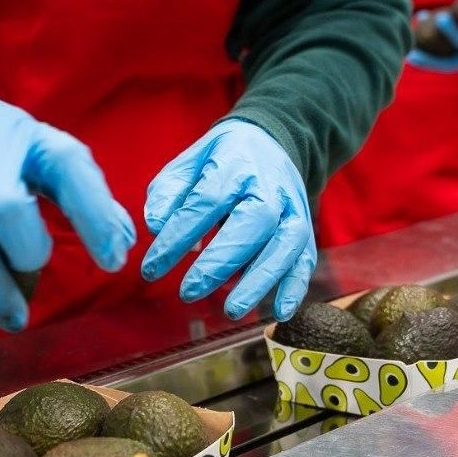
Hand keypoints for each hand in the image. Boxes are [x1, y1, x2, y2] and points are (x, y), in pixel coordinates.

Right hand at [0, 94, 134, 342]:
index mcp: (25, 136)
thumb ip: (80, 192)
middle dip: (27, 255)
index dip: (95, 215)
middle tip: (34, 278)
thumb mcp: (35, 150)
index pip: (68, 167)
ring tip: (13, 322)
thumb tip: (122, 243)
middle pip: (7, 208)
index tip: (111, 261)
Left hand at [141, 120, 315, 321]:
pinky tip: (279, 312)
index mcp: (234, 164)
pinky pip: (305, 259)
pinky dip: (295, 287)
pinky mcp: (305, 229)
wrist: (269, 144)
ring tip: (232, 310)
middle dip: (220, 261)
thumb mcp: (185, 165)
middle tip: (188, 292)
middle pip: (253, 222)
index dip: (177, 237)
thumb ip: (167, 195)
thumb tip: (156, 228)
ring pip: (286, 244)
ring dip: (260, 280)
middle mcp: (269, 185)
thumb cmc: (218, 162)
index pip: (206, 202)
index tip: (151, 269)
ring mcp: (292, 208)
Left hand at [408, 0, 457, 72]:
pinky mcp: (457, 48)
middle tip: (415, 33)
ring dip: (422, 54)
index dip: (455, 33)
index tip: (442, 16)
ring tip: (406, 42)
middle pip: (448, 61)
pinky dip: (426, 40)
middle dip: (430, 53)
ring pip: (440, 59)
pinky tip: (417, 21)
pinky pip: (439, 49)